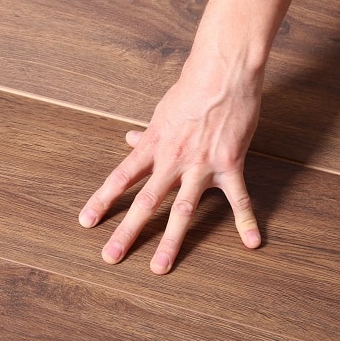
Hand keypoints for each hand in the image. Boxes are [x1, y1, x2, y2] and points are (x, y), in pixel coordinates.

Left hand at [78, 60, 263, 273]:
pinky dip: (246, 221)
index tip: (87, 222)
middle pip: (145, 202)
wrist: (222, 73)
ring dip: (171, 242)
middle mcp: (172, 160)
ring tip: (159, 267)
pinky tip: (252, 242)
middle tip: (110, 256)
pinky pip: (238, 199)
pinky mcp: (230, 164)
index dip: (102, 201)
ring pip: (182, 210)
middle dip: (127, 232)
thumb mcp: (163, 111)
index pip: (121, 178)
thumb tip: (131, 140)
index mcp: (154, 146)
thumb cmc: (192, 88)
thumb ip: (149, 134)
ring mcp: (201, 166)